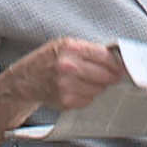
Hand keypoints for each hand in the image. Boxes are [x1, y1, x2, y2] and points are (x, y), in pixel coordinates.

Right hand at [9, 37, 127, 109]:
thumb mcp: (64, 45)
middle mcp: (68, 66)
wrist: (25, 80)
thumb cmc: (46, 60)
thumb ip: (88, 50)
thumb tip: (114, 57)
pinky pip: (89, 99)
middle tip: (112, 76)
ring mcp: (67, 85)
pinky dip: (88, 95)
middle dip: (111, 76)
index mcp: (70, 48)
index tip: (122, 67)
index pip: (105, 56)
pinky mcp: (67, 101)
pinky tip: (78, 89)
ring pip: (100, 89)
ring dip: (99, 86)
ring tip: (87, 81)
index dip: (117, 63)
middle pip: (106, 75)